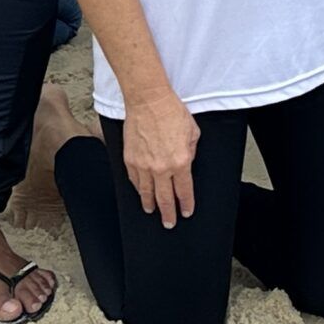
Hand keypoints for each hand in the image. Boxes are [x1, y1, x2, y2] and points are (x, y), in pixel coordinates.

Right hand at [121, 92, 199, 228]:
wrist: (148, 100)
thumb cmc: (171, 112)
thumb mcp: (192, 132)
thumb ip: (190, 151)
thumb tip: (186, 161)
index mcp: (180, 162)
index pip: (184, 191)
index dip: (186, 204)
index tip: (186, 212)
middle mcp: (161, 168)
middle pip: (165, 198)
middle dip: (168, 213)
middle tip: (169, 222)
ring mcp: (143, 165)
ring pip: (146, 193)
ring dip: (150, 205)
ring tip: (152, 211)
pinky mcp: (130, 159)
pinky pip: (134, 180)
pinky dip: (138, 189)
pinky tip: (141, 192)